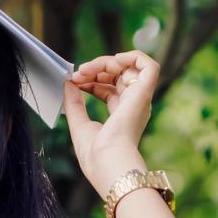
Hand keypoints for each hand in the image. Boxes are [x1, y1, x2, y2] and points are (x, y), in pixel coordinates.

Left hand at [62, 49, 157, 193]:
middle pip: (118, 76)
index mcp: (121, 115)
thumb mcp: (78, 124)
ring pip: (129, 67)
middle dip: (96, 69)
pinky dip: (133, 56)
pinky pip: (149, 66)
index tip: (74, 81)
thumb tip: (68, 82)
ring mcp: (140, 99)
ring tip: (85, 69)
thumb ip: (73, 103)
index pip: (109, 88)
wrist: (107, 161)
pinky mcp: (144, 93)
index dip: (92, 79)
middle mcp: (133, 106)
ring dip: (105, 62)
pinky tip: (114, 59)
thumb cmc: (95, 154)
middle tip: (77, 74)